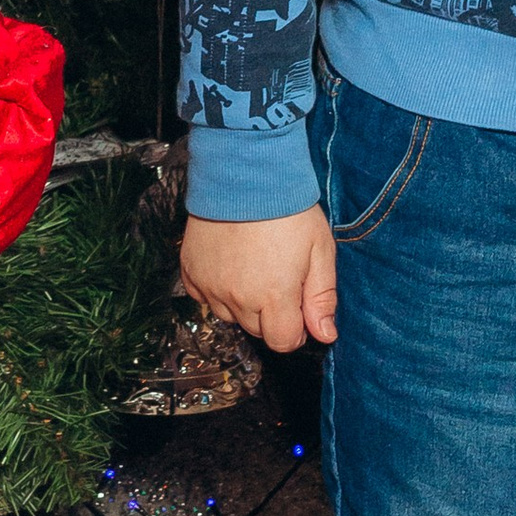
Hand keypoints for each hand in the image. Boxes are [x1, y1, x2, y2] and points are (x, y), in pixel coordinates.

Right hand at [178, 209, 338, 352]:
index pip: (283, 342)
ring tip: (253, 266)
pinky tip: (230, 264)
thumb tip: (325, 335)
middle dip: (270, 314)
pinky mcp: (191, 270)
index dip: (295, 330)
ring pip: (229, 314)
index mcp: (274, 296)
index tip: (297, 307)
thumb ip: (322, 297)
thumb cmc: (288, 209)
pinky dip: (217, 288)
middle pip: (256, 330)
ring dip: (243, 302)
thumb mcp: (320, 250)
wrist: (244, 173)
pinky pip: (203, 296)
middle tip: (277, 277)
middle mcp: (238, 297)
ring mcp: (210, 284)